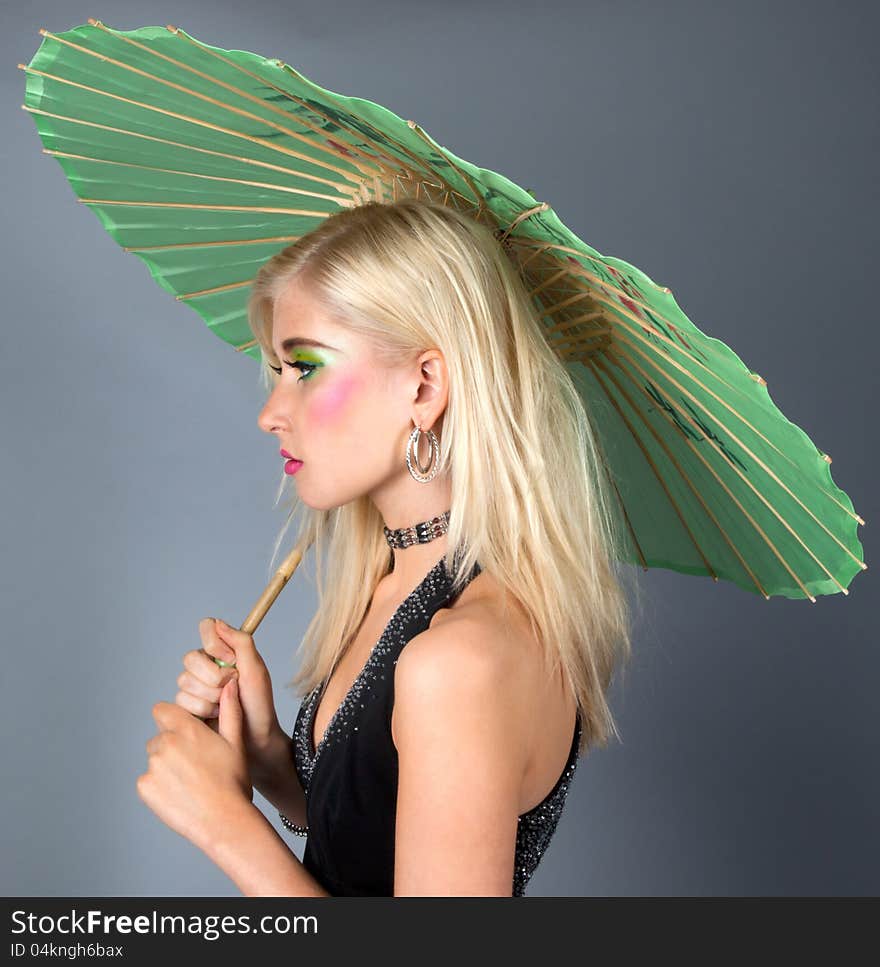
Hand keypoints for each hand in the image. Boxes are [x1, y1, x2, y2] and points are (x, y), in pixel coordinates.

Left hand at [137, 679, 251, 852]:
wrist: (224, 820)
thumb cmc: (233, 781)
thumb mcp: (236, 742)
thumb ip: (229, 710)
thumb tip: (231, 684)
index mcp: (186, 729)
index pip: (161, 710)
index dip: (172, 718)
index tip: (184, 732)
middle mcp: (164, 743)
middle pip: (159, 737)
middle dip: (171, 746)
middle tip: (194, 765)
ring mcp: (152, 766)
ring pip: (155, 760)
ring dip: (166, 767)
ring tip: (190, 782)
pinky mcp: (145, 787)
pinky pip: (148, 781)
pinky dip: (159, 787)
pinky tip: (180, 795)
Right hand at [175, 618, 286, 782]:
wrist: (256, 739)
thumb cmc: (259, 704)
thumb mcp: (256, 670)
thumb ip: (241, 642)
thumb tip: (218, 623)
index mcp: (224, 651)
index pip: (206, 628)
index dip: (214, 644)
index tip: (230, 659)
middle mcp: (206, 665)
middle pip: (191, 658)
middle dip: (214, 677)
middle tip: (233, 687)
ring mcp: (194, 686)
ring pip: (185, 681)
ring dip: (211, 696)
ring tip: (226, 705)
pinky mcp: (186, 706)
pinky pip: (182, 701)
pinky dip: (203, 710)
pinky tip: (216, 716)